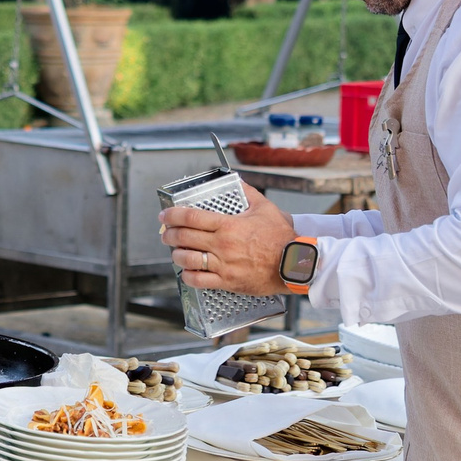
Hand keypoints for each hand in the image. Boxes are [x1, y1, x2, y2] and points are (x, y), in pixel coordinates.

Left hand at [159, 188, 295, 293]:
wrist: (295, 263)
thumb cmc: (282, 237)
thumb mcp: (265, 208)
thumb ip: (248, 192)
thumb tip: (237, 179)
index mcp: (228, 225)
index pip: (191, 217)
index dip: (172, 215)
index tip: (165, 215)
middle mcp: (222, 244)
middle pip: (183, 237)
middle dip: (169, 235)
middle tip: (166, 234)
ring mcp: (223, 264)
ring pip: (187, 260)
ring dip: (176, 255)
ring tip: (176, 252)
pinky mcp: (227, 281)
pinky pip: (198, 281)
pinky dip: (188, 276)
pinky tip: (187, 272)